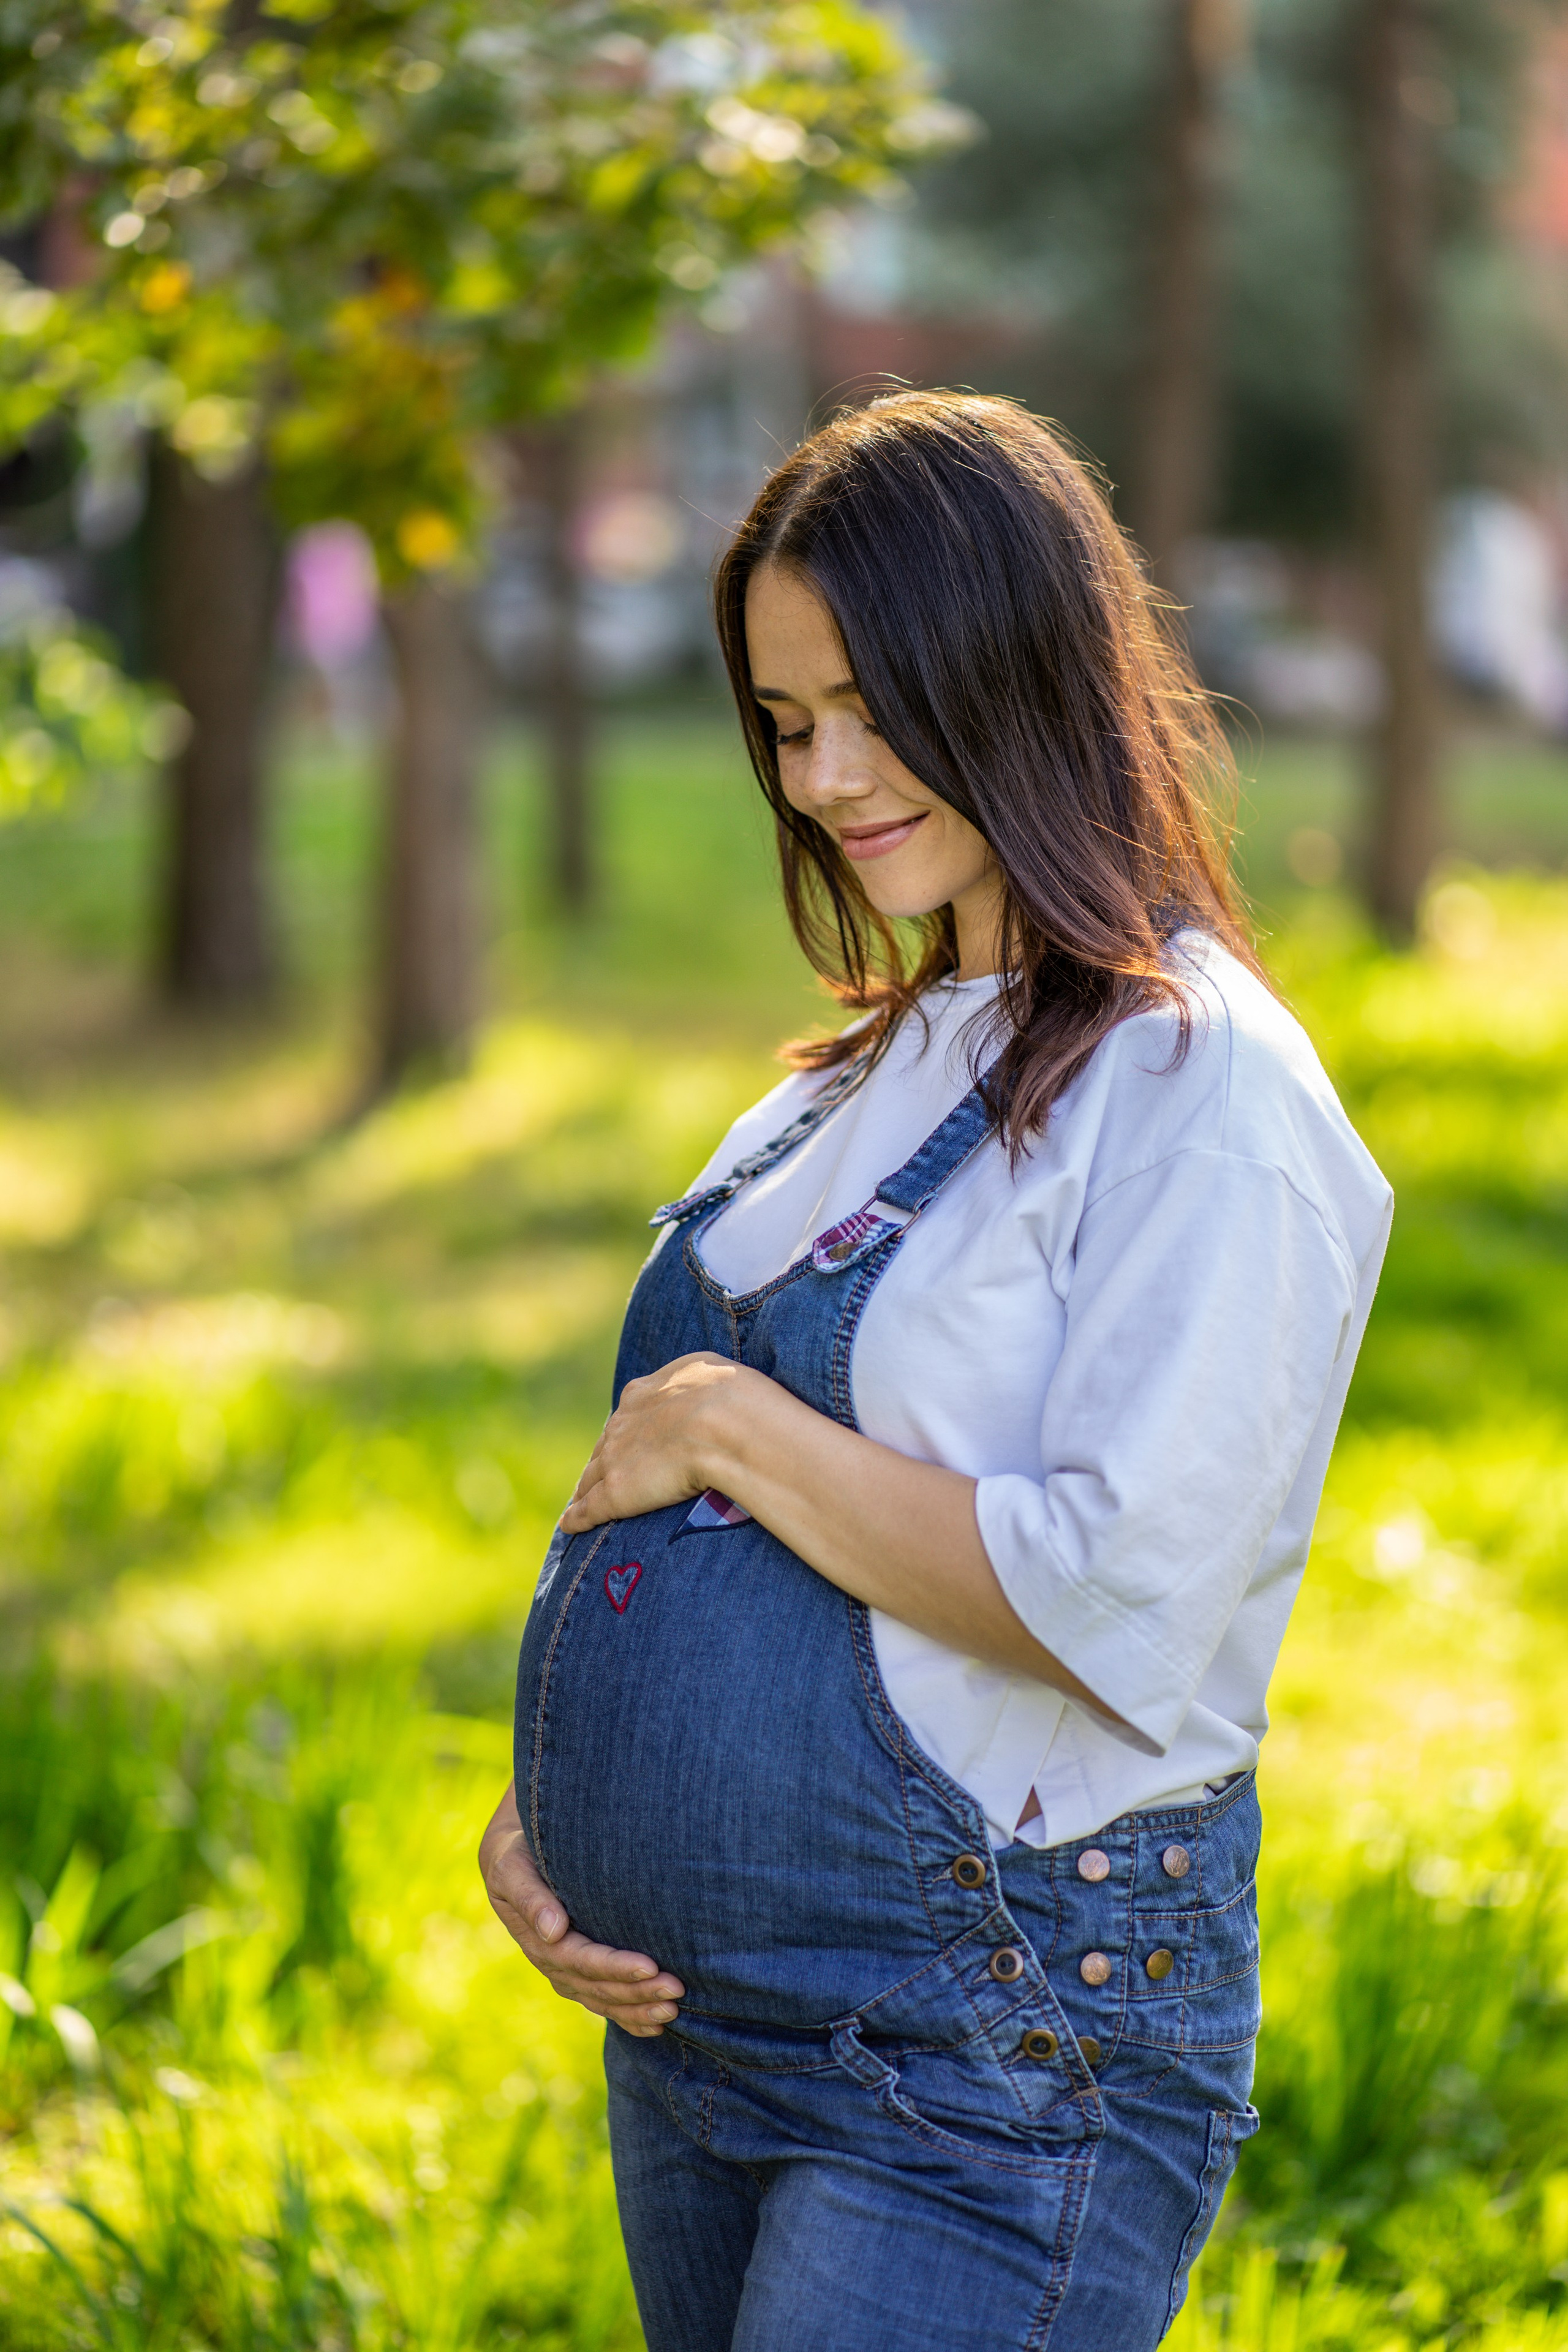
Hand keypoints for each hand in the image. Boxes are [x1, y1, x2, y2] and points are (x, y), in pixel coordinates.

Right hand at [479, 1781, 684, 2035]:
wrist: (516, 1861)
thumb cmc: (518, 1856)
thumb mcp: (513, 1869)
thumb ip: (530, 1898)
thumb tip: (553, 1929)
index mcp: (540, 1941)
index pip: (582, 1960)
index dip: (615, 1967)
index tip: (650, 1966)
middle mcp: (555, 1965)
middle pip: (599, 1987)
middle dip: (638, 1992)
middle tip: (676, 1990)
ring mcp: (567, 1974)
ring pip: (605, 2001)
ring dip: (639, 2009)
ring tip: (673, 2010)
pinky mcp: (580, 1976)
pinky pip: (605, 2003)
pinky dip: (630, 2018)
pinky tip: (656, 2026)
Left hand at [560, 1351, 766, 1534]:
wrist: (722, 1422)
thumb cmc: (728, 1396)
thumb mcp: (707, 1373)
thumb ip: (695, 1382)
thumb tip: (703, 1387)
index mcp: (642, 1394)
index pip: (626, 1417)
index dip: (625, 1432)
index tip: (627, 1443)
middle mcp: (621, 1425)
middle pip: (605, 1447)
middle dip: (604, 1460)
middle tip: (603, 1474)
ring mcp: (614, 1460)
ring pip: (591, 1478)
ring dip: (586, 1489)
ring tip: (582, 1501)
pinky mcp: (614, 1493)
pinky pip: (588, 1508)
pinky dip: (577, 1518)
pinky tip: (570, 1524)